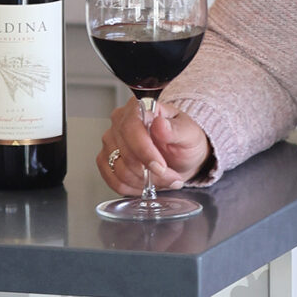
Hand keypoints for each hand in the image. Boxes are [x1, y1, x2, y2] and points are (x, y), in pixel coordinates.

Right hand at [97, 99, 211, 195]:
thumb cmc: (185, 141)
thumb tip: (160, 124)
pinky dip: (134, 188)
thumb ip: (176, 130)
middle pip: (125, 154)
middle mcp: (120, 122)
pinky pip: (114, 181)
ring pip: (120, 171)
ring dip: (145, 182)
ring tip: (163, 179)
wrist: (181, 157)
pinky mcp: (106, 160)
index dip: (144, 151)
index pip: (130, 128)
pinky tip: (148, 183)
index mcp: (139, 108)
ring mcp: (110, 142)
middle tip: (171, 176)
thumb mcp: (190, 134)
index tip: (161, 166)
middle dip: (151, 172)